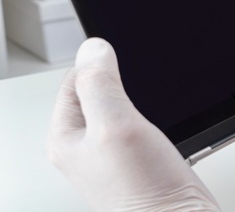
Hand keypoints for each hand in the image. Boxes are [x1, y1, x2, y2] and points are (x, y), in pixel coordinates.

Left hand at [47, 38, 219, 211]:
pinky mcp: (140, 159)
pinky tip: (163, 129)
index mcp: (67, 137)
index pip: (74, 79)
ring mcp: (114, 153)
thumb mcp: (116, 125)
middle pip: (101, 90)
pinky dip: (157, 118)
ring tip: (152, 118)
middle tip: (140, 98)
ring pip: (125, 105)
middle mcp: (87, 145)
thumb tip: (94, 48)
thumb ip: (101, 84)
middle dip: (125, 84)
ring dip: (144, 102)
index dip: (101, 67)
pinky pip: (144, 122)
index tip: (121, 73)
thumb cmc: (143, 190)